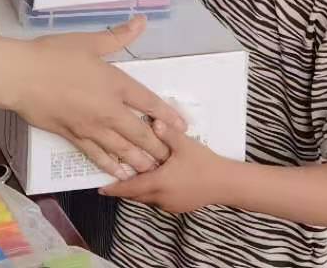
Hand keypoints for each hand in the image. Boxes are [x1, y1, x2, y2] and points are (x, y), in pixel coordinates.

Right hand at [15, 17, 185, 180]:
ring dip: (139, 161)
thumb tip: (141, 21)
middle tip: (169, 157)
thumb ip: (117, 36)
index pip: (148, 103)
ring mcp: (91, 127)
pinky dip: (111, 165)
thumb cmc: (54, 54)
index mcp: (115, 84)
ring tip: (152, 170)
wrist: (21, 75)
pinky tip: (121, 173)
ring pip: (122, 150)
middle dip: (157, 147)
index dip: (167, 115)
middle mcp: (108, 110)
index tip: (182, 126)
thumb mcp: (89, 41)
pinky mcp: (73, 136)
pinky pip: (97, 155)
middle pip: (140, 134)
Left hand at [100, 117, 233, 212]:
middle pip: (136, 196)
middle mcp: (161, 197)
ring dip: (137, 191)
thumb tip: (152, 120)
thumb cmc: (204, 163)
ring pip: (146, 199)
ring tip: (129, 178)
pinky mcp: (179, 206)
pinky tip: (153, 181)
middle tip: (110, 179)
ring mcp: (170, 204)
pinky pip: (158, 200)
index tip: (100, 187)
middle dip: (123, 189)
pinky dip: (150, 193)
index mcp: (159, 183)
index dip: (114, 188)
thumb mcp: (184, 145)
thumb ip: (166, 133)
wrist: (226, 184)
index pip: (130, 188)